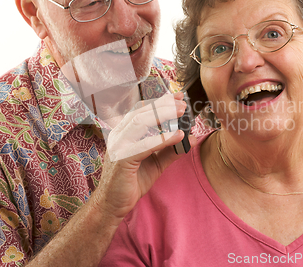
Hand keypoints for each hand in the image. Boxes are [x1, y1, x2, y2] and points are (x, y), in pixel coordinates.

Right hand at [95, 92, 196, 220]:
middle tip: (182, 102)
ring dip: (162, 115)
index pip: (141, 111)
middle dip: (163, 105)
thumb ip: (170, 150)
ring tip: (181, 113)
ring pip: (140, 123)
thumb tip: (190, 139)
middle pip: (141, 113)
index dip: (159, 102)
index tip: (178, 97)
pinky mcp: (121, 160)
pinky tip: (177, 136)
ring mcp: (118, 146)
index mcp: (124, 133)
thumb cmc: (131, 182)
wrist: (112, 205)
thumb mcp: (155, 163)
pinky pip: (143, 145)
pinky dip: (162, 139)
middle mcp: (119, 135)